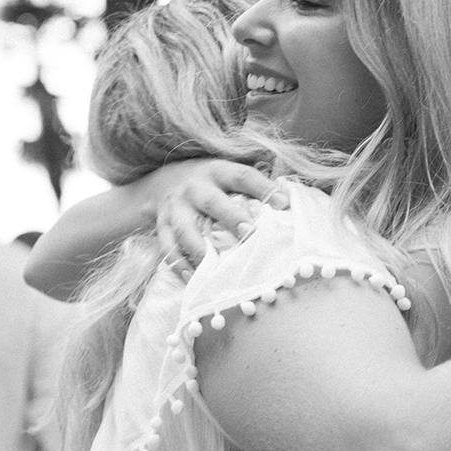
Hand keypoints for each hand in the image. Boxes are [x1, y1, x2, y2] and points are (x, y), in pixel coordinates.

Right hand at [141, 160, 286, 260]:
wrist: (162, 180)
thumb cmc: (209, 182)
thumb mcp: (227, 175)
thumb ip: (253, 187)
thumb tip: (291, 203)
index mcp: (217, 172)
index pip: (242, 176)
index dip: (263, 188)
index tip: (284, 203)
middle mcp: (194, 187)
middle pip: (213, 202)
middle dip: (231, 218)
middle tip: (250, 234)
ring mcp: (175, 207)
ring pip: (185, 229)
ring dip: (200, 249)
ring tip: (216, 267)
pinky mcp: (160, 225)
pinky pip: (167, 247)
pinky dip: (178, 264)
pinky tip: (192, 278)